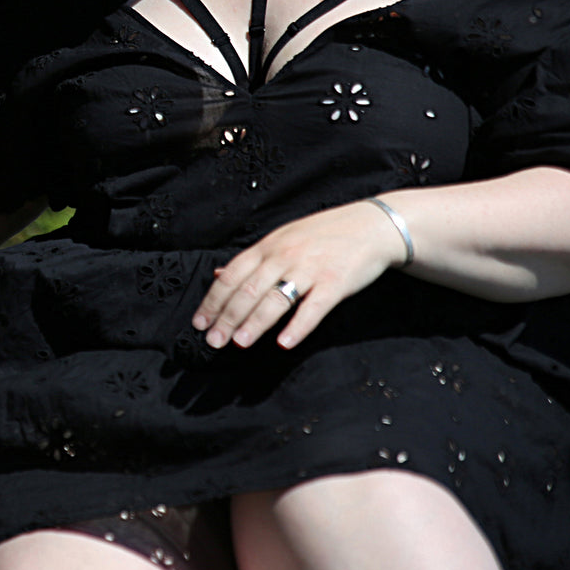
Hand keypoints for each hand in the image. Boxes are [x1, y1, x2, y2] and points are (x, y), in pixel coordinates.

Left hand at [192, 200, 403, 350]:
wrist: (370, 226)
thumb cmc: (323, 234)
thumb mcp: (282, 238)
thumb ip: (252, 259)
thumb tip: (218, 273)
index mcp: (268, 247)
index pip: (232, 275)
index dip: (214, 300)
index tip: (200, 323)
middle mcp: (284, 256)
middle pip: (248, 290)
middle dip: (227, 317)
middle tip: (213, 341)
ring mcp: (309, 269)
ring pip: (276, 299)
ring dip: (255, 323)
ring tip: (239, 342)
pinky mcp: (335, 283)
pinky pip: (313, 308)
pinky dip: (298, 327)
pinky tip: (284, 343)